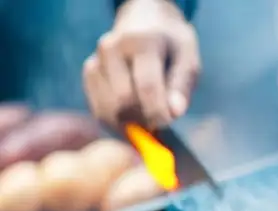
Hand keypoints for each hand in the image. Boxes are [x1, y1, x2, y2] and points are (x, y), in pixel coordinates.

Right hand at [82, 0, 199, 129]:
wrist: (145, 22)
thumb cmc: (171, 45)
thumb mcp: (188, 58)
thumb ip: (182, 85)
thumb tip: (174, 113)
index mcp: (141, 41)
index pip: (147, 86)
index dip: (158, 112)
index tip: (169, 121)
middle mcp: (112, 47)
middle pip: (123, 100)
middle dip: (143, 118)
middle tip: (159, 118)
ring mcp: (96, 59)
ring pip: (108, 109)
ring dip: (130, 122)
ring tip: (147, 115)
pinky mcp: (89, 73)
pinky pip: (99, 110)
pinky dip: (117, 121)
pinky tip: (133, 115)